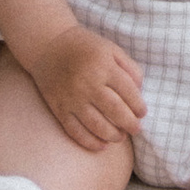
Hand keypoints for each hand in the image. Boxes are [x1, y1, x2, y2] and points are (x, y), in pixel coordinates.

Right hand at [26, 23, 145, 151]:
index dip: (139, 106)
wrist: (47, 44)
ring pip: (98, 126)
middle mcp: (88, 83)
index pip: (129, 93)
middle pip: (115, 112)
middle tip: (136, 129)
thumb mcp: (110, 49)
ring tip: (120, 136)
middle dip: (130, 124)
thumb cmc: (84, 47)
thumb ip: (129, 68)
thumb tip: (140, 92)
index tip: (142, 113)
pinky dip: (90, 142)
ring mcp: (72, 98)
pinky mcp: (59, 108)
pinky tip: (101, 145)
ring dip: (113, 136)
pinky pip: (76, 131)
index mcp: (104, 66)